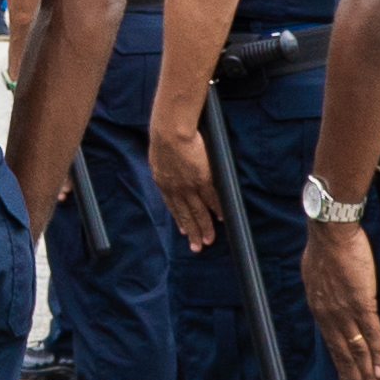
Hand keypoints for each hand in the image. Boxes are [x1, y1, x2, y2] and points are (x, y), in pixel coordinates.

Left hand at [148, 114, 222, 249]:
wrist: (170, 132)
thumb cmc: (164, 136)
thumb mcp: (158, 155)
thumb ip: (164, 166)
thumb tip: (167, 166)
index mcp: (163, 183)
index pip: (172, 206)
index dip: (179, 219)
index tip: (183, 231)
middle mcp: (175, 189)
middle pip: (185, 215)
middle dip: (192, 232)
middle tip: (197, 247)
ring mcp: (189, 187)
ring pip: (198, 212)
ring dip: (205, 227)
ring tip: (209, 240)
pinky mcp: (203, 180)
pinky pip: (212, 199)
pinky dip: (217, 209)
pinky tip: (221, 218)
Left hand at [300, 215, 379, 379]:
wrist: (331, 232)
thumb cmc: (326, 248)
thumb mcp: (316, 277)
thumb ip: (324, 295)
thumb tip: (328, 300)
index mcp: (321, 312)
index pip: (334, 348)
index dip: (343, 371)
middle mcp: (330, 318)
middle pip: (345, 358)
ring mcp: (346, 313)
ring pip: (358, 352)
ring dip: (368, 377)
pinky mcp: (362, 303)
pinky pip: (371, 334)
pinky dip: (378, 354)